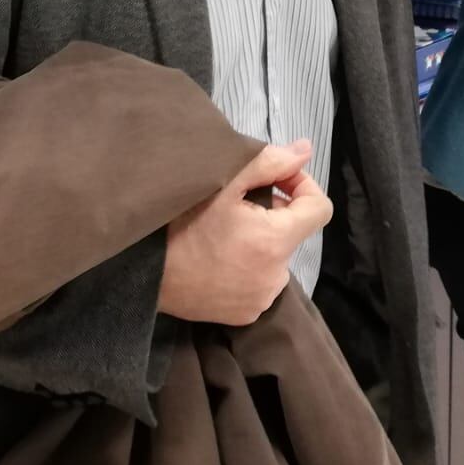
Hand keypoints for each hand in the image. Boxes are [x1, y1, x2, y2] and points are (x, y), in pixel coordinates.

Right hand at [157, 140, 332, 325]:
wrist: (143, 273)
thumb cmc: (180, 222)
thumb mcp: (222, 183)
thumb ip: (269, 162)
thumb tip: (305, 150)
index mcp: (275, 241)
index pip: (320, 209)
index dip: (303, 186)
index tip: (277, 180)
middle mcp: (276, 277)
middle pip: (294, 232)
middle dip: (275, 213)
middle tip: (239, 204)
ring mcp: (261, 299)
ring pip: (277, 257)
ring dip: (262, 240)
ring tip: (227, 231)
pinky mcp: (246, 314)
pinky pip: (261, 281)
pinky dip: (250, 266)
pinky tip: (221, 256)